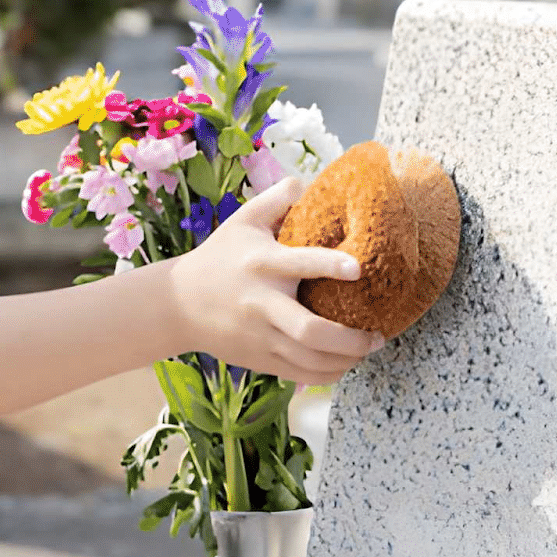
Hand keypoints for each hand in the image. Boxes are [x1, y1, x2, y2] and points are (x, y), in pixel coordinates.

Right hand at [168, 175, 385, 384]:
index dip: (331, 265)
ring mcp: (260, 335)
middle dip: (350, 339)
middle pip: (309, 330)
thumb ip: (276, 200)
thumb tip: (306, 181)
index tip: (359, 268)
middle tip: (378, 334)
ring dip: (346, 360)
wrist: (178, 304)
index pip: (300, 263)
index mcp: (262, 263)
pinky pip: (299, 375)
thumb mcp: (242, 221)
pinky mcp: (258, 359)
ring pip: (309, 359)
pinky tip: (345, 365)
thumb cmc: (219, 257)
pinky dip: (327, 375)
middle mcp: (262, 303)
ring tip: (368, 350)